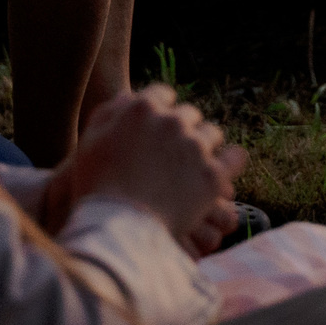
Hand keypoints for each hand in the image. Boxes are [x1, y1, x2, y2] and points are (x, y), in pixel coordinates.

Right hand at [61, 84, 248, 248]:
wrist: (116, 229)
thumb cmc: (96, 187)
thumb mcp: (91, 142)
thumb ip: (109, 113)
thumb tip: (127, 97)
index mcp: (142, 108)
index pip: (162, 95)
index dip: (161, 110)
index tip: (159, 124)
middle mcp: (172, 121)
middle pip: (188, 114)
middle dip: (182, 128)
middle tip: (175, 150)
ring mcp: (195, 147)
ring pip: (211, 134)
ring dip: (204, 145)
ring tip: (196, 164)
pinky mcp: (212, 175)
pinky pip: (234, 159)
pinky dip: (232, 161)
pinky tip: (229, 166)